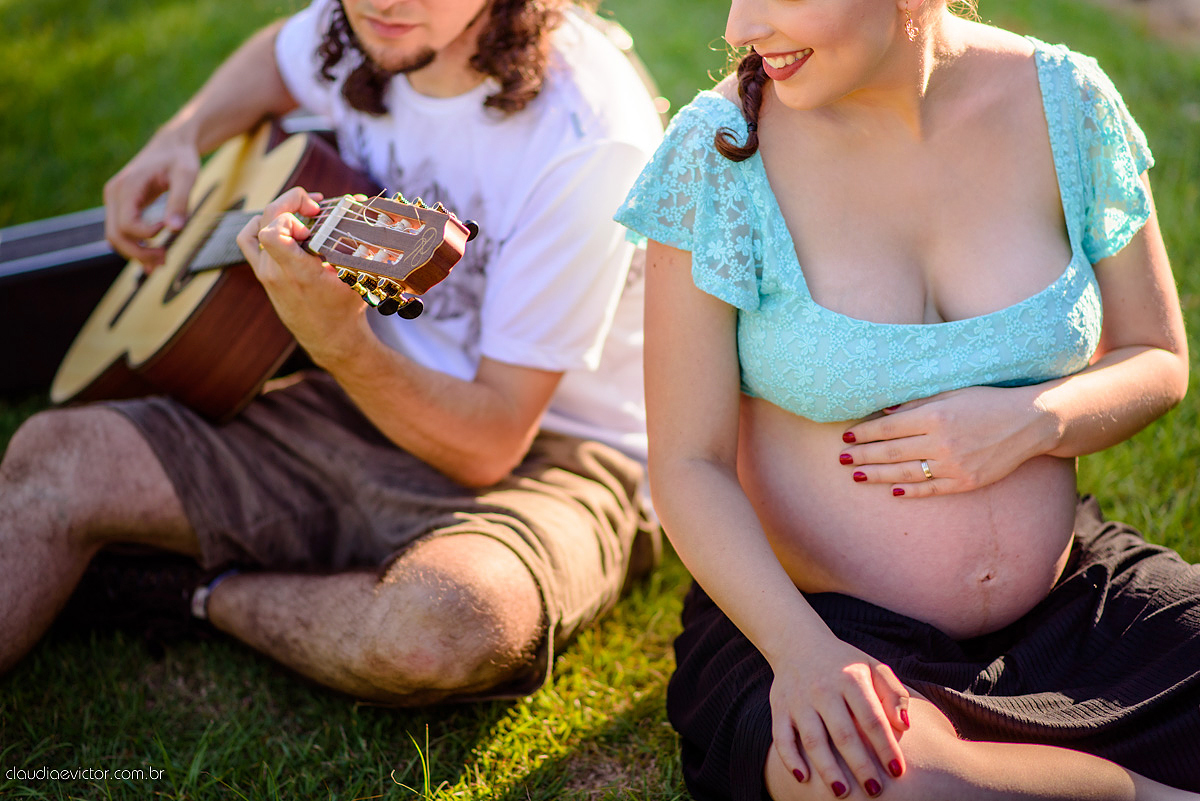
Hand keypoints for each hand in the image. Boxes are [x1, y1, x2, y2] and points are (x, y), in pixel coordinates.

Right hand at [103, 130, 200, 268]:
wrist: (172, 145)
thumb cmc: (180, 157)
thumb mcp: (186, 176)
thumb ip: (180, 201)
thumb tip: (174, 230)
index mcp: (127, 186)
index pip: (126, 224)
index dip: (147, 234)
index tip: (169, 227)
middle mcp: (114, 193)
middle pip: (115, 235)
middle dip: (139, 253)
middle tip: (165, 261)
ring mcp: (115, 200)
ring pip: (116, 237)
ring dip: (137, 253)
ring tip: (162, 261)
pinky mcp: (121, 205)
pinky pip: (122, 231)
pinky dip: (136, 246)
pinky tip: (154, 256)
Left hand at [236, 187, 368, 365]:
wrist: (331, 339)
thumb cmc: (346, 309)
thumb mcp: (357, 278)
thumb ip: (359, 247)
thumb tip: (367, 212)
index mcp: (297, 272)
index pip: (272, 233)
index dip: (290, 213)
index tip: (315, 215)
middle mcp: (275, 271)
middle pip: (266, 220)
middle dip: (290, 203)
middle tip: (315, 207)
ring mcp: (266, 273)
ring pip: (255, 228)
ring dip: (277, 213)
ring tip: (300, 213)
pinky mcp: (263, 274)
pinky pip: (250, 242)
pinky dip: (262, 226)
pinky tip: (283, 225)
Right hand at [769, 639, 908, 796]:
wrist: (797, 642)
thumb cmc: (845, 663)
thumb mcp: (873, 667)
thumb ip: (894, 694)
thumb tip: (904, 726)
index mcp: (850, 678)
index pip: (872, 718)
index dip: (886, 747)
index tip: (898, 772)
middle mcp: (823, 689)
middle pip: (843, 733)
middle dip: (860, 765)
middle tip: (875, 791)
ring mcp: (799, 700)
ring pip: (813, 739)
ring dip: (827, 768)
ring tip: (842, 792)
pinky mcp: (779, 708)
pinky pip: (782, 737)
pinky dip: (790, 758)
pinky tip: (803, 778)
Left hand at [839, 386, 1053, 497]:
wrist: (1029, 423)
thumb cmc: (987, 401)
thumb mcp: (952, 392)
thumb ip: (917, 403)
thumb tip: (884, 412)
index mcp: (935, 416)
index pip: (889, 427)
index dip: (865, 433)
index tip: (847, 435)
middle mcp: (941, 442)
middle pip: (891, 452)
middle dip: (863, 455)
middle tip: (841, 459)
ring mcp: (954, 465)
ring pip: (906, 473)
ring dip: (877, 475)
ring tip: (856, 475)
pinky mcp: (966, 481)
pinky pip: (931, 488)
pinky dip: (910, 490)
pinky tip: (892, 490)